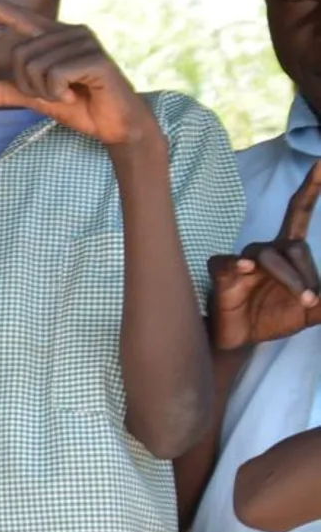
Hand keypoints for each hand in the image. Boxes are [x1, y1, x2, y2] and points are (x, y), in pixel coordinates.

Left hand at [0, 0, 154, 148]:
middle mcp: (70, 32)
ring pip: (34, 67)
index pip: (21, 17)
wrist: (117, 125)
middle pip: (19, 55)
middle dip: (28, 85)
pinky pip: (54, 75)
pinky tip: (77, 95)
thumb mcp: (40, 100)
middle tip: (56, 94)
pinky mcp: (95, 57)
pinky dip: (58, 94)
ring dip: (46, 92)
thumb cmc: (82, 108)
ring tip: (69, 94)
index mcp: (55, 37)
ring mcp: (84, 42)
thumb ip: (13, 93)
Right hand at [211, 158, 320, 350]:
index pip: (298, 212)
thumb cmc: (275, 318)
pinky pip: (228, 263)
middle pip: (292, 246)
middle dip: (307, 273)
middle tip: (314, 300)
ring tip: (303, 299)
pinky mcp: (221, 274)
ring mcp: (241, 262)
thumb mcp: (314, 311)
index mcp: (287, 253)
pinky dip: (237, 265)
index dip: (310, 188)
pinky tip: (245, 269)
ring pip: (267, 256)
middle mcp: (265, 251)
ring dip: (289, 277)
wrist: (242, 343)